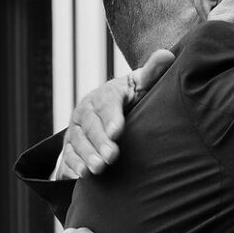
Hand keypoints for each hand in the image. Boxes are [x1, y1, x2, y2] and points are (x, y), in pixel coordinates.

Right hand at [53, 47, 174, 180]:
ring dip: (86, 157)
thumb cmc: (128, 102)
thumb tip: (167, 55)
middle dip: (99, 143)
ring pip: (76, 143)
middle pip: (90, 127)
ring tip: (97, 169)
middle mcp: (84, 112)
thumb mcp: (139, 87)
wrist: (105, 117)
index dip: (111, 117)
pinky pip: (65, 158)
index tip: (118, 132)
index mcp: (103, 96)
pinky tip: (79, 177)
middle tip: (110, 157)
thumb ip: (151, 74)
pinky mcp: (68, 150)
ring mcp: (74, 132)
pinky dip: (70, 167)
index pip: (106, 104)